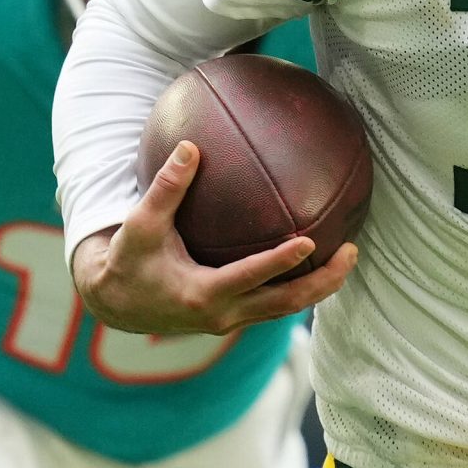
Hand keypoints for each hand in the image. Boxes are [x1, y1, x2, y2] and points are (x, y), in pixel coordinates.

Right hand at [73, 140, 354, 335]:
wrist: (116, 303)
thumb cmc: (128, 259)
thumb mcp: (140, 224)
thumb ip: (167, 187)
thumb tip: (190, 145)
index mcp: (201, 294)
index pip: (250, 277)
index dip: (280, 262)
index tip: (310, 241)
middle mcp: (222, 315)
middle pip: (285, 304)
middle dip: (323, 281)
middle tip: (352, 251)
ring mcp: (231, 321)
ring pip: (286, 310)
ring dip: (320, 287)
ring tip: (348, 256)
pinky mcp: (234, 318)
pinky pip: (275, 305)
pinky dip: (300, 288)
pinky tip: (319, 261)